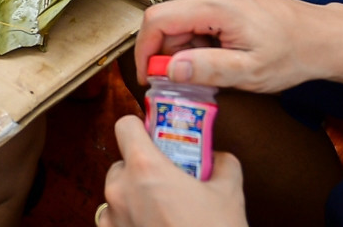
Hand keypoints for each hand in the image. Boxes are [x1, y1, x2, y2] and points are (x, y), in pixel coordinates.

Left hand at [100, 116, 245, 226]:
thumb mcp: (230, 193)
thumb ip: (223, 164)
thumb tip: (218, 157)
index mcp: (145, 169)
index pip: (124, 126)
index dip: (140, 126)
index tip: (155, 135)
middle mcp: (120, 191)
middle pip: (121, 163)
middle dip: (142, 168)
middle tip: (167, 178)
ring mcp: (112, 220)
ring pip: (116, 194)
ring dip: (134, 196)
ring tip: (162, 209)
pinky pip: (115, 221)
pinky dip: (129, 221)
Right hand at [132, 0, 339, 95]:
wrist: (320, 35)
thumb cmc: (290, 55)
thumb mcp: (250, 73)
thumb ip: (207, 70)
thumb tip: (167, 69)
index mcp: (217, 3)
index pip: (157, 20)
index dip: (144, 51)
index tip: (148, 78)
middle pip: (167, 19)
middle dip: (171, 52)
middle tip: (194, 78)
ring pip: (178, 16)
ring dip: (186, 45)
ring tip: (217, 63)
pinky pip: (193, 10)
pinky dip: (198, 34)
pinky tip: (222, 48)